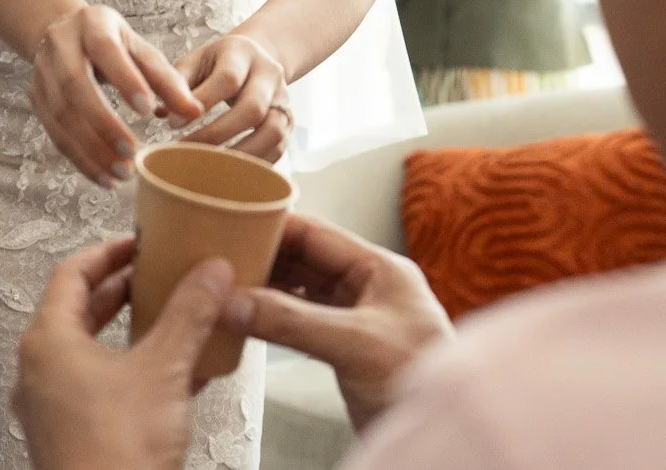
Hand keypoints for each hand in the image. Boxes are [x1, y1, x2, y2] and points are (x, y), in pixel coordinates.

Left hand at [13, 238, 233, 469]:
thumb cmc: (117, 449)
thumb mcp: (163, 369)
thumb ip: (189, 313)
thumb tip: (211, 271)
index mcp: (47, 340)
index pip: (72, 273)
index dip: (109, 252)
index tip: (140, 243)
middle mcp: (38, 369)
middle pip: (79, 310)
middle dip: (123, 292)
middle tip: (158, 275)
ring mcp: (48, 405)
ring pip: (90, 351)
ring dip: (130, 332)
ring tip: (171, 320)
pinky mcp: (67, 435)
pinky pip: (97, 387)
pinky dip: (131, 371)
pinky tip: (175, 376)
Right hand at [29, 5, 200, 186]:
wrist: (66, 34)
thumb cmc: (113, 44)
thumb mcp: (141, 50)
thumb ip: (168, 80)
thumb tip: (195, 112)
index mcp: (92, 24)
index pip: (104, 49)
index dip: (124, 79)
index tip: (148, 110)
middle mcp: (60, 44)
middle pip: (74, 85)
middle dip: (103, 123)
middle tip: (132, 152)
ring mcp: (42, 72)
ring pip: (60, 114)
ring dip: (91, 149)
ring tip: (122, 173)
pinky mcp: (35, 98)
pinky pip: (55, 134)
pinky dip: (80, 159)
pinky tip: (104, 177)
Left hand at [173, 32, 291, 161]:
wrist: (256, 57)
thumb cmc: (216, 63)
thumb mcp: (196, 60)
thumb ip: (178, 83)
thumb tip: (161, 113)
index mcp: (242, 52)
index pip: (227, 78)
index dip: (201, 103)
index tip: (172, 124)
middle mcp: (269, 74)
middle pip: (253, 108)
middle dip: (216, 134)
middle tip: (185, 151)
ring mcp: (283, 99)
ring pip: (272, 132)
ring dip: (239, 155)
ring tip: (208, 168)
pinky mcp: (289, 122)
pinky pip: (278, 148)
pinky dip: (254, 164)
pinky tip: (229, 172)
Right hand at [223, 213, 454, 431]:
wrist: (442, 439)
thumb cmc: (421, 381)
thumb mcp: (353, 344)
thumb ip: (291, 321)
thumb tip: (236, 302)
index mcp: (381, 269)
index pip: (317, 234)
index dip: (274, 228)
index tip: (235, 226)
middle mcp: (369, 288)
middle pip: (304, 260)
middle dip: (265, 259)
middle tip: (223, 260)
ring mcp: (357, 318)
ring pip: (300, 291)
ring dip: (266, 290)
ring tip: (227, 287)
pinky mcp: (346, 348)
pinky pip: (301, 321)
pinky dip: (274, 318)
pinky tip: (250, 319)